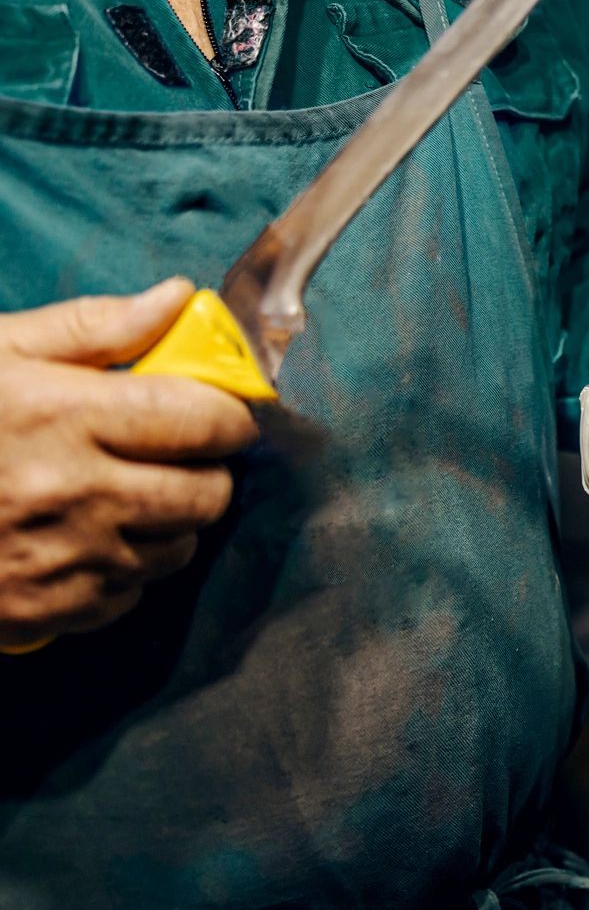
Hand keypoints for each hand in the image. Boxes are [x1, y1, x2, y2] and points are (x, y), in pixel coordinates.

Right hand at [0, 279, 258, 650]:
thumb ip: (94, 327)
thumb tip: (177, 299)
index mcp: (62, 416)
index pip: (205, 422)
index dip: (227, 417)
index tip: (217, 414)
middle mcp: (70, 493)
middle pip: (207, 495)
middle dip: (206, 472)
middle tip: (175, 456)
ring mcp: (57, 560)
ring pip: (176, 550)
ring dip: (167, 523)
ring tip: (123, 495)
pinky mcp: (40, 611)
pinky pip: (127, 596)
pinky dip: (120, 569)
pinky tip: (83, 538)